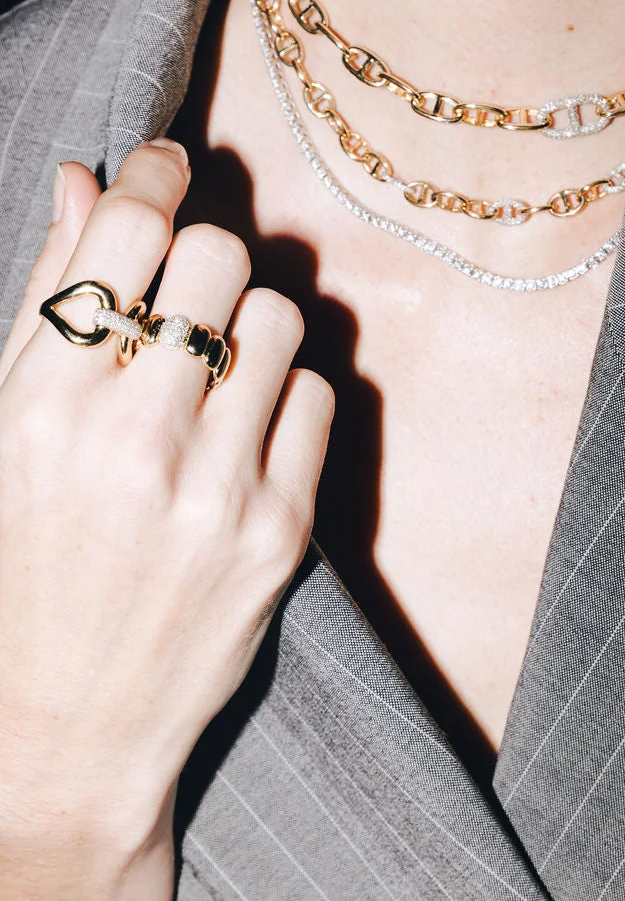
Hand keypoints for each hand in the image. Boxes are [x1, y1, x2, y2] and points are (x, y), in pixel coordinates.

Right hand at [0, 140, 333, 839]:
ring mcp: (215, 490)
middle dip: (205, 253)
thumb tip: (87, 180)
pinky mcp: (282, 533)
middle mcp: (130, 441)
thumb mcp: (0, 437)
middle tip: (187, 289)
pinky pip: (317, 395)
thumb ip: (45, 305)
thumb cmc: (16, 575)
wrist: (62, 734)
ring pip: (279, 318)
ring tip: (215, 369)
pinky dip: (287, 392)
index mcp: (37, 408)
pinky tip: (248, 428)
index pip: (125, 235)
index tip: (167, 165)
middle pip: (218, 257)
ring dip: (249, 323)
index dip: (154, 179)